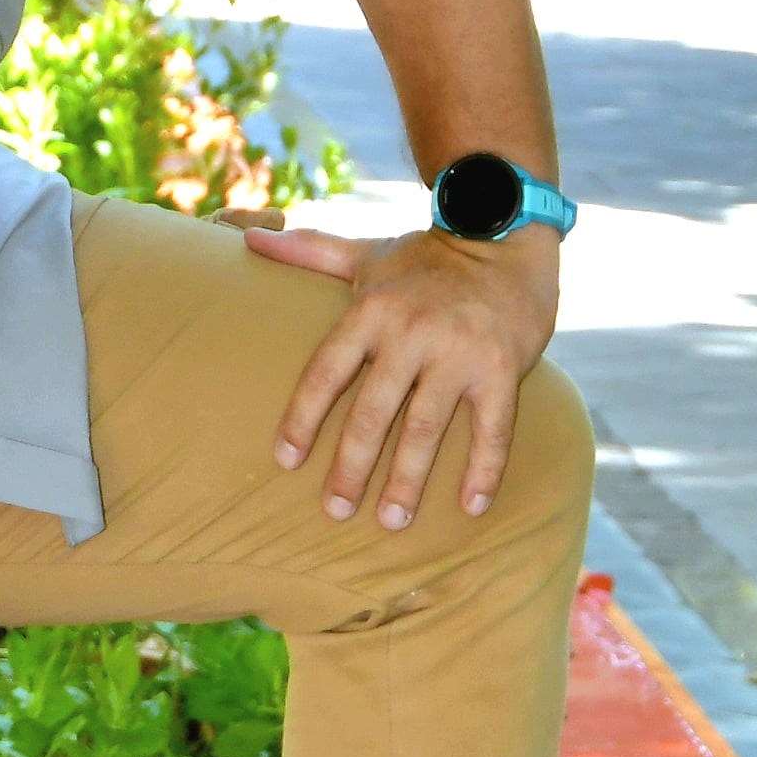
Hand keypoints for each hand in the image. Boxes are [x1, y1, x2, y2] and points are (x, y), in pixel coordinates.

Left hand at [245, 218, 558, 527]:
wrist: (506, 236)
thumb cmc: (427, 257)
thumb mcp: (367, 252)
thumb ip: (309, 251)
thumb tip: (250, 237)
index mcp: (372, 311)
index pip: (326, 372)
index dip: (303, 417)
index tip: (286, 460)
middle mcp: (412, 333)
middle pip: (373, 411)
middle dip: (351, 466)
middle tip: (334, 510)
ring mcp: (459, 353)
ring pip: (426, 428)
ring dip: (407, 480)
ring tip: (391, 521)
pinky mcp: (503, 368)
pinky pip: (493, 428)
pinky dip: (484, 470)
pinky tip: (471, 508)